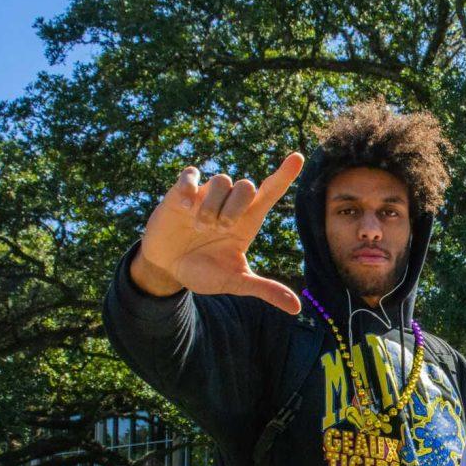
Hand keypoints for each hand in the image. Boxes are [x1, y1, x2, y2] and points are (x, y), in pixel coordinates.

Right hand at [130, 155, 304, 313]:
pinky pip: (190, 174)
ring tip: (200, 227)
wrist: (168, 268)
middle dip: (236, 207)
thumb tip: (296, 308)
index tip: (298, 158)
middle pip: (246, 185)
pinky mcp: (181, 193)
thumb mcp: (235, 281)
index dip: (284, 175)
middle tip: (220, 229)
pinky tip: (184, 206)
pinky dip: (189, 187)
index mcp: (247, 220)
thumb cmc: (205, 270)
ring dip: (212, 205)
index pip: (270, 192)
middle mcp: (230, 204)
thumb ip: (265, 289)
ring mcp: (205, 195)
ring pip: (221, 180)